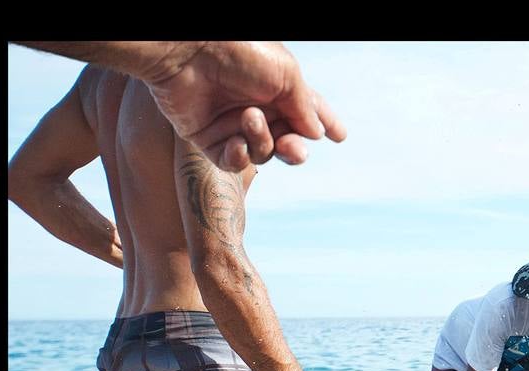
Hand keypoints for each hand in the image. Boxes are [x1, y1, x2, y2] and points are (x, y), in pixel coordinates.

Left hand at [146, 42, 346, 171]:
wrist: (188, 51)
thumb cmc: (241, 53)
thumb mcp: (286, 75)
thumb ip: (304, 108)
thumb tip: (314, 135)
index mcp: (277, 87)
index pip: (306, 111)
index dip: (324, 123)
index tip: (340, 137)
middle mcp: (256, 106)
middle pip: (287, 142)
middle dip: (294, 150)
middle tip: (293, 149)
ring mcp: (232, 124)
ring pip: (263, 154)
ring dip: (262, 141)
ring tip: (249, 118)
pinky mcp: (208, 139)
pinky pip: (234, 162)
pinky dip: (239, 156)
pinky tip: (235, 141)